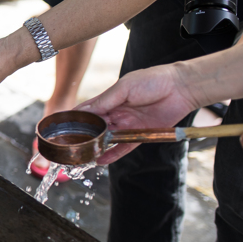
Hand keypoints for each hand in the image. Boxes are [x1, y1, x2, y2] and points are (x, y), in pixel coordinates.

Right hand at [76, 64, 201, 163]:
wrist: (181, 87)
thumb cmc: (153, 81)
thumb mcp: (125, 87)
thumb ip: (105, 100)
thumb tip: (85, 111)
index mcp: (110, 100)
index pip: (88, 111)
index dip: (75, 118)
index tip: (61, 127)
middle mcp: (116, 113)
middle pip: (95, 127)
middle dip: (83, 136)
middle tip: (69, 145)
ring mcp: (128, 125)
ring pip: (107, 139)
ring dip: (95, 147)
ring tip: (82, 156)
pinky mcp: (140, 135)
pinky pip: (124, 147)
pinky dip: (113, 155)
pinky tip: (101, 160)